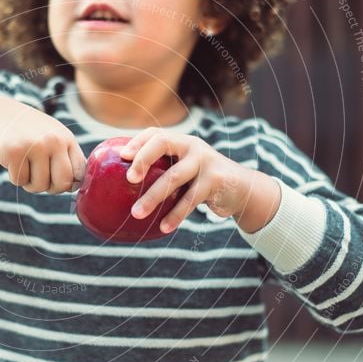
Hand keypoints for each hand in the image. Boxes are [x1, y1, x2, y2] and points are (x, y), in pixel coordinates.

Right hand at [0, 93, 85, 193]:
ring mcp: (34, 146)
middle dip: (51, 189)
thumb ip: (66, 158)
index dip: (69, 184)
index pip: (79, 173)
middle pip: (62, 183)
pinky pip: (20, 181)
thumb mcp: (53, 137)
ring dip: (30, 184)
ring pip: (40, 185)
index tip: (57, 180)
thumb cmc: (28, 132)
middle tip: (41, 180)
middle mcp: (53, 140)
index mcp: (67, 138)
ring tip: (25, 167)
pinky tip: (13, 162)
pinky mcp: (14, 152)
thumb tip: (74, 186)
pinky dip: (15, 177)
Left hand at [118, 128, 276, 233]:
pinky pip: (190, 200)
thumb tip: (124, 188)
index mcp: (181, 142)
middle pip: (163, 143)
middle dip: (143, 159)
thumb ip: (164, 171)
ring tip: (137, 213)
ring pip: (173, 177)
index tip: (121, 156)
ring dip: (153, 197)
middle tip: (129, 179)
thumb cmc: (202, 181)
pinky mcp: (215, 180)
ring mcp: (205, 161)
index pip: (155, 134)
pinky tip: (163, 227)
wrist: (241, 189)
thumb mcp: (185, 170)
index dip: (137, 142)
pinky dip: (175, 215)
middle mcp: (192, 146)